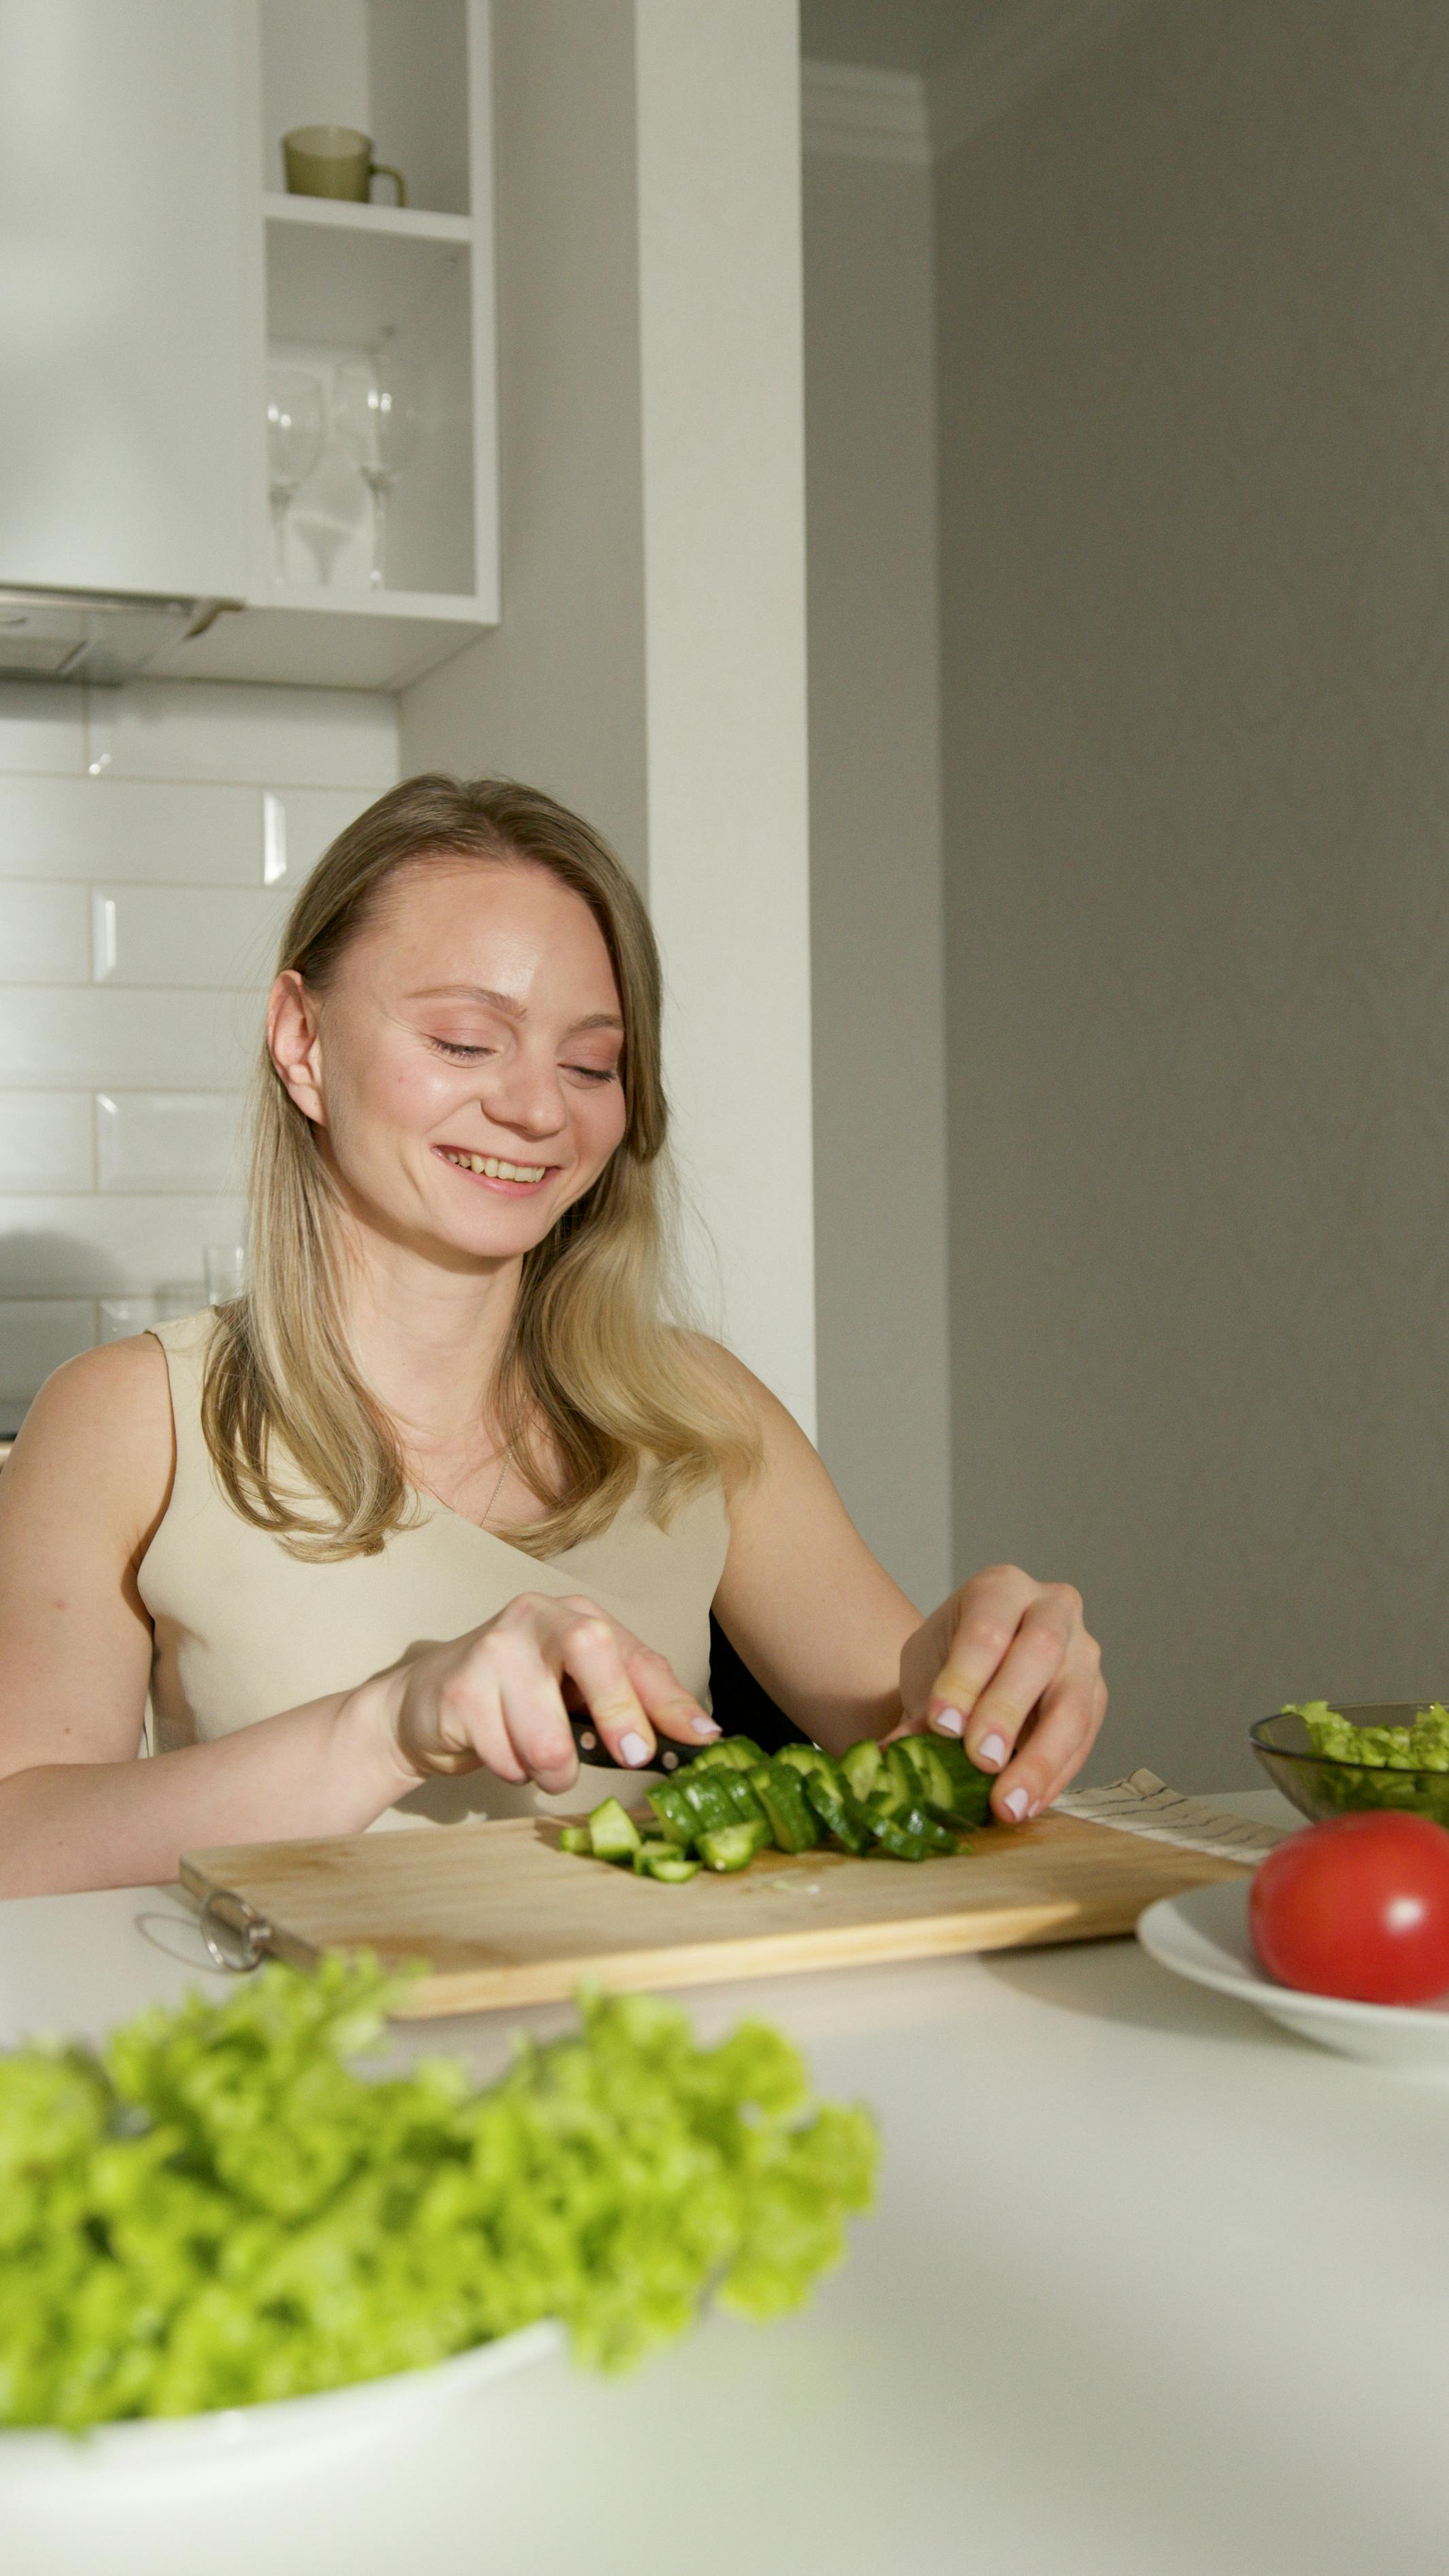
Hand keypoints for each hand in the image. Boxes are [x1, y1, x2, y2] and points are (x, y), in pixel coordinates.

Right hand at [373, 1592, 719, 1796]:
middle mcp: (537, 1618)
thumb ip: (633, 1704)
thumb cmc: (519, 1697)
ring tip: (540, 1761)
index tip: (702, 1739)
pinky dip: (513, 1772)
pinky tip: (499, 1748)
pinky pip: (507, 1758)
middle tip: (630, 1757)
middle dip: (618, 1714)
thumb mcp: (580, 1691)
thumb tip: (699, 1737)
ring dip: (553, 1772)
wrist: (426, 1702)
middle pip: (593, 1651)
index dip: (671, 1700)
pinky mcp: (459, 1689)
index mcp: (579, 1617)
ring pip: (547, 1736)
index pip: (636, 1654)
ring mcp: (494, 1648)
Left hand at [896, 1565, 1105, 1823]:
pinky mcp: (1098, 1697)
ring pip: (1074, 1704)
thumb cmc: (949, 1661)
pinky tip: (1027, 1804)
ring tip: (1008, 1805)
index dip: (965, 1679)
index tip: (942, 1726)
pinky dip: (1054, 1777)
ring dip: (1040, 1760)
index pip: (987, 1629)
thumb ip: (920, 1710)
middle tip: (980, 1760)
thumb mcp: (925, 1670)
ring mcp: (1083, 1653)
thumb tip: (892, 1757)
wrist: (976, 1670)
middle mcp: (1053, 1609)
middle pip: (1039, 1654)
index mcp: (1001, 1588)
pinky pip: (1084, 1741)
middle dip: (1007, 1711)